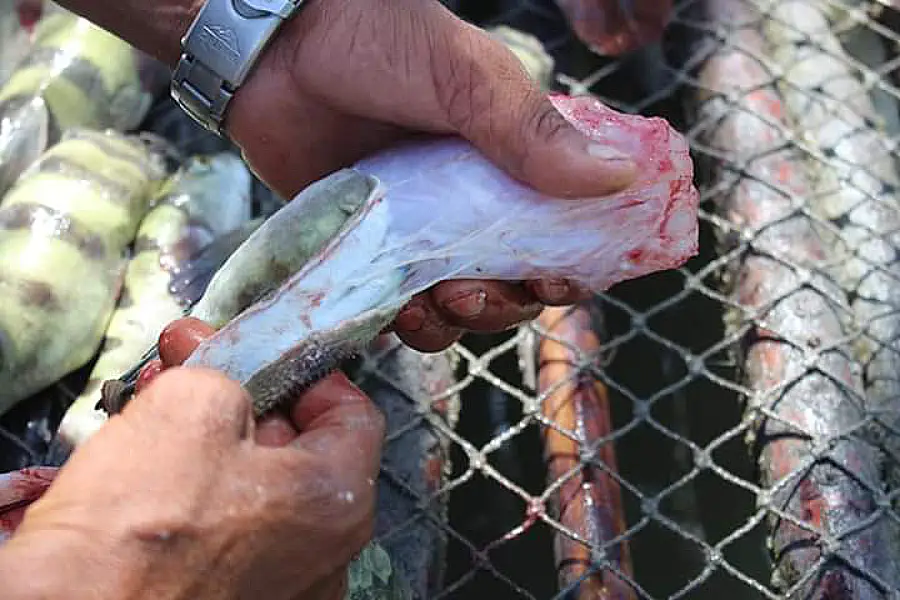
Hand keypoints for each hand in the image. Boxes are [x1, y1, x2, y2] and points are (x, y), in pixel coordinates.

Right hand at [1, 318, 384, 599]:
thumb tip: (221, 377)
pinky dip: (196, 499)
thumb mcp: (190, 407)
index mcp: (337, 501)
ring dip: (209, 446)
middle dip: (239, 401)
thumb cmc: (141, 523)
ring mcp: (283, 590)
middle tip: (185, 369)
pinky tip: (146, 473)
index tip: (258, 355)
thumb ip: (228, 378)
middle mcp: (326, 556)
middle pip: (297, 452)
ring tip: (151, 412)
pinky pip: (228, 538)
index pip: (351, 415)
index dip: (303, 373)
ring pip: (257, 494)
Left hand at [222, 0, 636, 351]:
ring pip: (457, 303)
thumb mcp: (467, 79)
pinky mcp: (366, 246)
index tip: (561, 280)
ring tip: (432, 303)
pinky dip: (401, 322)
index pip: (561, 230)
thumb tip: (618, 178)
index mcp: (511, 161)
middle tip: (474, 291)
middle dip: (505, 302)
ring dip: (456, 319)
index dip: (571, 265)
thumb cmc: (381, 41)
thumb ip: (533, 133)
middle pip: (512, 281)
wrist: (278, 44)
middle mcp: (470, 202)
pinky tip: (393, 313)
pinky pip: (395, 305)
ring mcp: (417, 228)